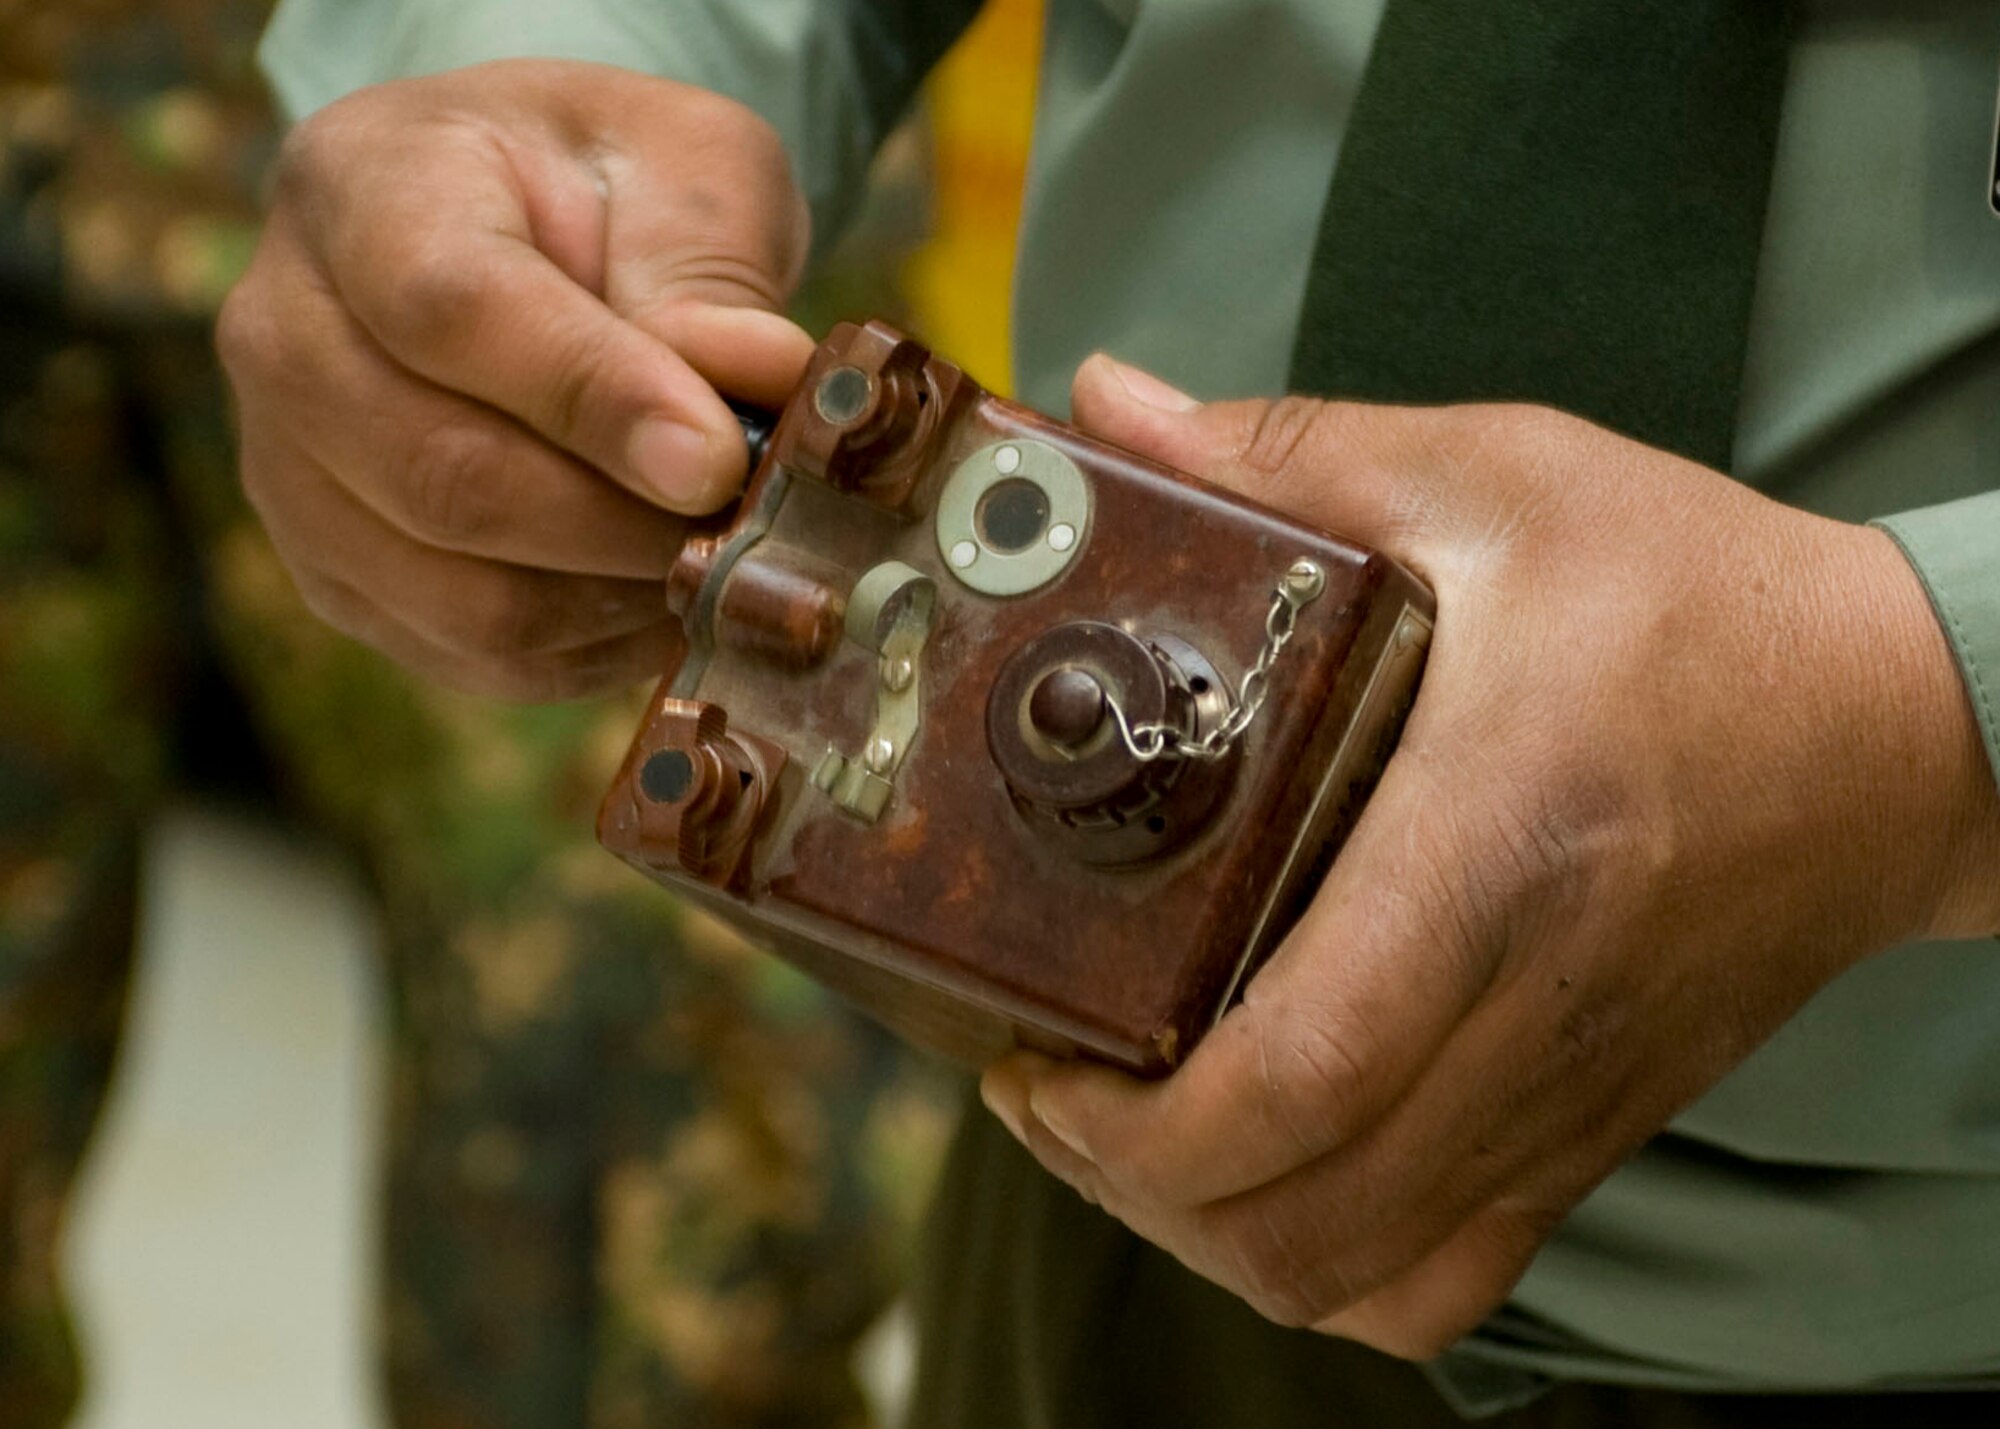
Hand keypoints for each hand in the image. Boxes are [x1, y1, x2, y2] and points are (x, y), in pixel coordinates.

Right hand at [218, 61, 815, 698]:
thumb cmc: (604, 188)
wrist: (516, 230)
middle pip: (447, 478)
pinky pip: (475, 655)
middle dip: (624, 525)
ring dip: (616, 599)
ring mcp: (291, 473)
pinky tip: (665, 598)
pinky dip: (594, 649)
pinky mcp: (336, 577)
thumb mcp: (680, 166)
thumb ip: (707, 265)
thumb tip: (753, 375)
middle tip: (747, 525)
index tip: (718, 458)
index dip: (595, 399)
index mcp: (360, 188)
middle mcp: (284, 336)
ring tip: (718, 559)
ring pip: (461, 596)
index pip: (454, 310)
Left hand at [982, 356, 1999, 1359]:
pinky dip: (1329, 1271)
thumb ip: (1285, 451)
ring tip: (1126, 1138)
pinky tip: (1265, 1188)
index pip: (1299, 1067)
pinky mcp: (1590, 1128)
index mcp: (1490, 844)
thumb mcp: (1497, 479)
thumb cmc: (1701, 600)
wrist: (1905, 726)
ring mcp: (1564, 1095)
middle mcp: (1525, 1008)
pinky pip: (1448, 1284)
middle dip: (1129, 1188)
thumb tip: (1102, 404)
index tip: (1032, 1066)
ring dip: (1209, 1235)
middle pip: (1298, 1215)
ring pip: (1358, 1275)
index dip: (1134, 1121)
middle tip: (1045, 1089)